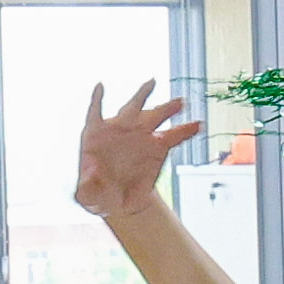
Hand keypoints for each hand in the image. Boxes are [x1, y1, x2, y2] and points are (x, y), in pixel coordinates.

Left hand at [69, 84, 203, 222]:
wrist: (118, 200)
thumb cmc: (97, 194)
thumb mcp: (87, 195)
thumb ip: (86, 186)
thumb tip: (92, 173)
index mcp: (97, 135)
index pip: (95, 112)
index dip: (97, 99)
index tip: (100, 86)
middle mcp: (120, 130)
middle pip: (131, 107)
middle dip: (141, 95)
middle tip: (152, 83)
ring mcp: (140, 136)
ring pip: (154, 116)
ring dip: (167, 108)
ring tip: (180, 102)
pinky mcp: (157, 148)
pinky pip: (173, 136)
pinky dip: (185, 130)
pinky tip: (196, 125)